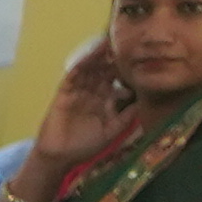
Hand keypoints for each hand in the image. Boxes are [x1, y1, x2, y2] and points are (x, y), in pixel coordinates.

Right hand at [33, 42, 129, 171]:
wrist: (61, 157)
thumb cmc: (84, 146)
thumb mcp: (111, 132)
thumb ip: (125, 118)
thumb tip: (140, 103)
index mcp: (102, 100)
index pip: (113, 80)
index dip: (122, 69)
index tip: (134, 58)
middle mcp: (90, 92)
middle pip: (101, 70)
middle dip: (110, 58)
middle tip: (120, 43)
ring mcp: (76, 92)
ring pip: (87, 70)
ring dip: (95, 57)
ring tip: (105, 44)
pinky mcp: (63, 95)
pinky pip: (71, 77)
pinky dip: (78, 67)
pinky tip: (87, 58)